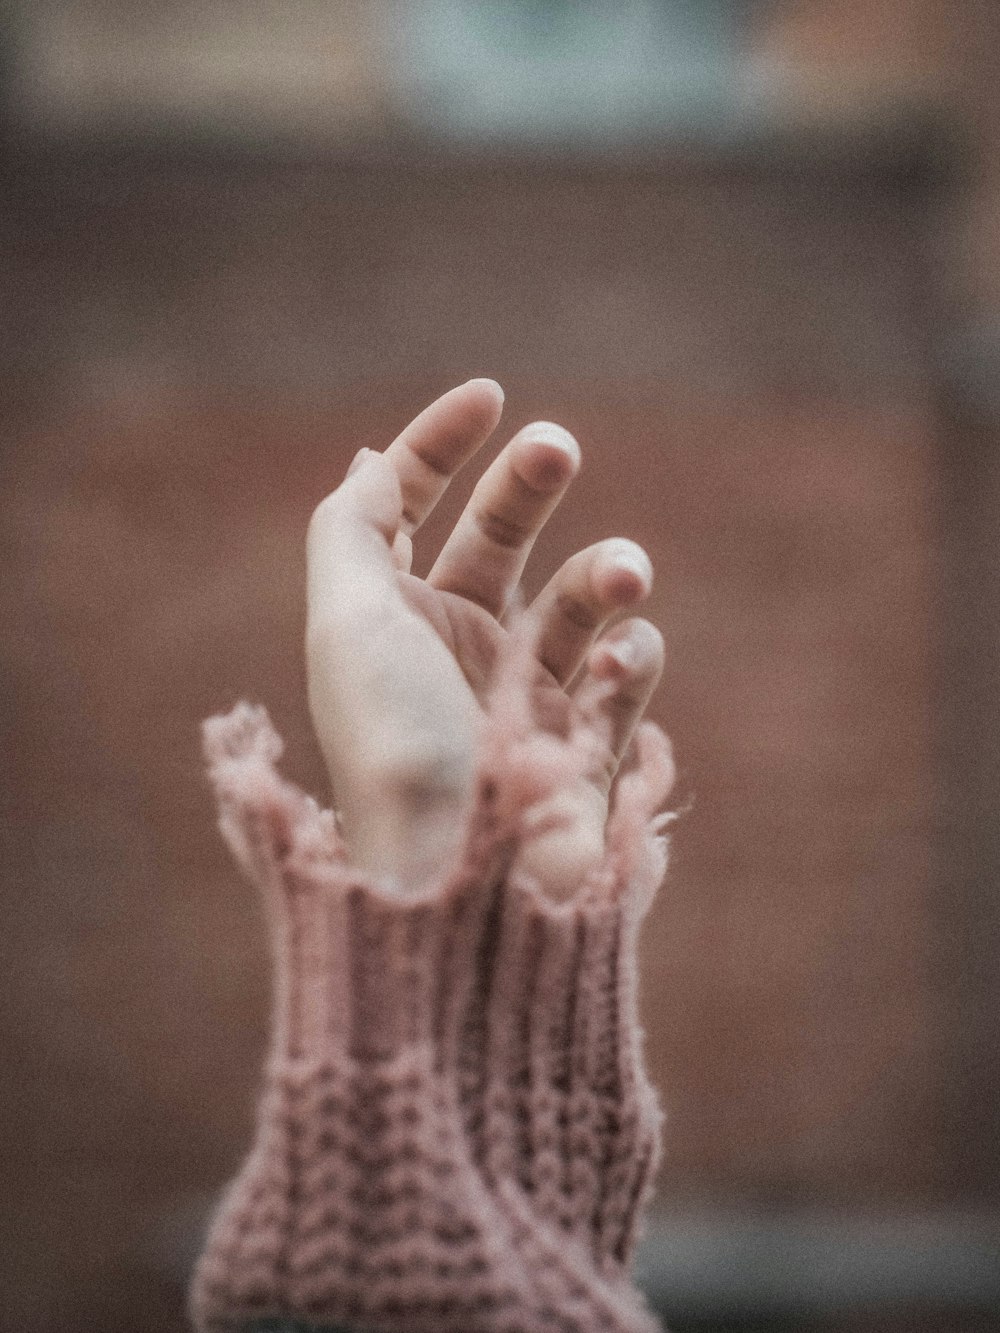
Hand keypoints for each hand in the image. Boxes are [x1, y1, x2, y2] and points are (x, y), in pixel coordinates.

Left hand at [306, 379, 663, 898]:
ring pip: (581, 598)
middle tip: (556, 447)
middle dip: (530, 484)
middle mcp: (453, 649)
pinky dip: (629, 660)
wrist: (463, 878)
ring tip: (620, 576)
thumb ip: (354, 526)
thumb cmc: (397, 744)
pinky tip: (611, 678)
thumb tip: (373, 457)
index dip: (440, 447)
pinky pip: (627, 673)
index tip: (490, 397)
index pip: (410, 508)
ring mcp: (526, 695)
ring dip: (604, 573)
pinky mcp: (587, 743)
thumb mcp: (347, 620)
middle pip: (501, 535)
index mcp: (389, 617)